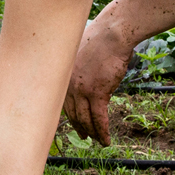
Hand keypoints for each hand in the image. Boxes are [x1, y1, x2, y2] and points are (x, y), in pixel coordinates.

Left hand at [65, 15, 134, 143]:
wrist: (112, 33)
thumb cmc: (100, 38)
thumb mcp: (81, 53)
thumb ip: (79, 68)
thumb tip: (84, 77)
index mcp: (63, 74)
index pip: (62, 102)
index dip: (69, 115)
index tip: (74, 123)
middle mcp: (69, 84)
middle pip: (72, 113)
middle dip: (79, 127)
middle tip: (84, 136)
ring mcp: (82, 90)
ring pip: (85, 119)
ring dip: (92, 132)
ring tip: (98, 141)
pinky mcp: (98, 93)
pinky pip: (99, 118)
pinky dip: (102, 131)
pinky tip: (106, 140)